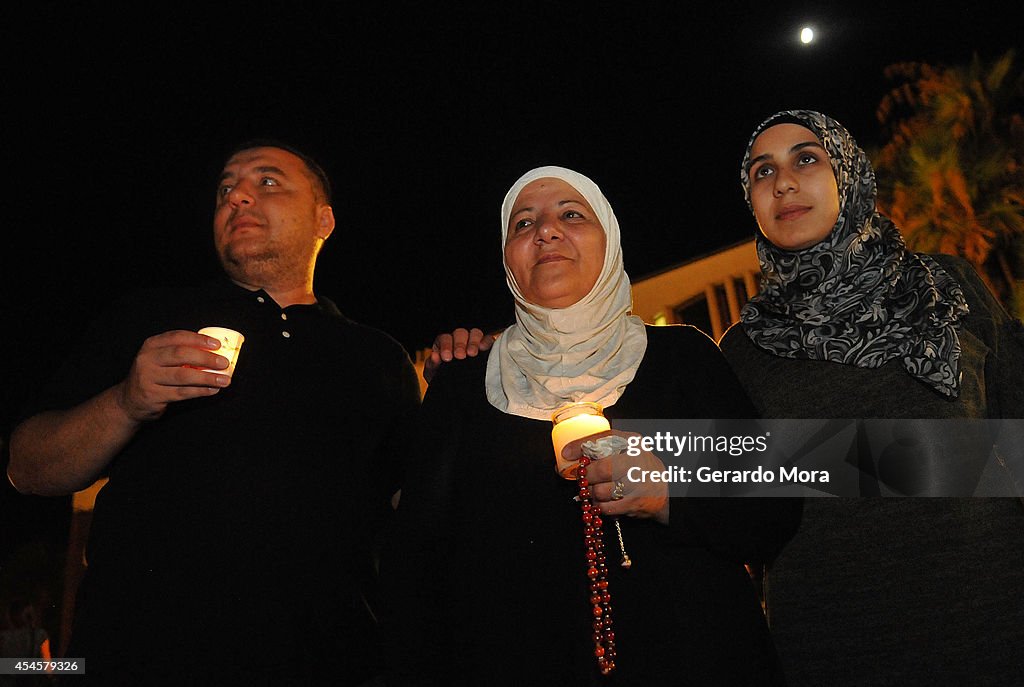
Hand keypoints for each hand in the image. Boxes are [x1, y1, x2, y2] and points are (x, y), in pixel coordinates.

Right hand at [115, 330, 231, 421]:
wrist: (129, 401)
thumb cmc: (153, 376)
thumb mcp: (159, 359)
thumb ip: (180, 353)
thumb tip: (215, 352)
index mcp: (151, 345)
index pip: (177, 337)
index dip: (199, 339)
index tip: (217, 344)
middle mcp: (147, 359)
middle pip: (181, 354)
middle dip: (206, 358)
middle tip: (224, 363)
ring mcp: (148, 378)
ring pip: (183, 376)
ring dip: (207, 378)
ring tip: (224, 380)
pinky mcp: (153, 395)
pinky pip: (182, 393)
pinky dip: (200, 391)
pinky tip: (212, 390)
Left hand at [423, 327, 495, 381]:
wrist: (456, 391)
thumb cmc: (444, 378)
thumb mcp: (434, 373)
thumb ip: (432, 365)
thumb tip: (434, 356)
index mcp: (445, 344)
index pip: (445, 338)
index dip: (446, 346)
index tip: (447, 358)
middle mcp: (460, 340)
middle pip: (460, 333)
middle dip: (459, 344)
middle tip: (460, 356)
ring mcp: (474, 342)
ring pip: (475, 333)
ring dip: (473, 342)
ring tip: (472, 353)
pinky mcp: (487, 347)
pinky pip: (488, 339)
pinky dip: (486, 342)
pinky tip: (483, 349)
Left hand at [564, 430, 669, 524]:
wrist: (667, 490)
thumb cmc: (639, 468)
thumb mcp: (627, 450)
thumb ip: (602, 450)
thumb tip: (567, 457)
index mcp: (633, 442)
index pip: (604, 438)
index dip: (581, 445)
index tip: (566, 453)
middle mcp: (637, 460)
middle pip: (602, 468)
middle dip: (586, 476)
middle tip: (582, 478)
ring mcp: (637, 484)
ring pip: (600, 491)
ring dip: (591, 493)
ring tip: (594, 490)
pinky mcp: (635, 503)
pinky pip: (605, 507)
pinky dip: (599, 506)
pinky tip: (602, 501)